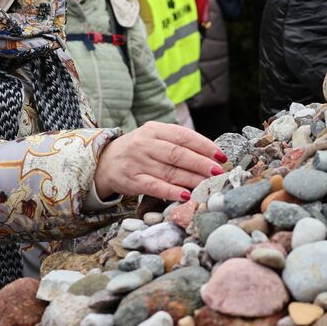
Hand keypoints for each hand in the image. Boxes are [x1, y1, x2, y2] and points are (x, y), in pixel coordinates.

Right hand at [94, 121, 224, 201]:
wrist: (105, 162)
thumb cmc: (140, 151)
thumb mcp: (155, 138)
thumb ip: (178, 143)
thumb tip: (212, 155)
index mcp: (154, 130)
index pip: (183, 136)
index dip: (204, 146)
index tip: (221, 156)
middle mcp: (145, 144)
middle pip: (177, 154)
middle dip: (201, 163)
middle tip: (218, 172)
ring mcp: (137, 162)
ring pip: (169, 171)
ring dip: (191, 179)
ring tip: (208, 184)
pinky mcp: (131, 180)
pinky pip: (154, 187)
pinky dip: (171, 191)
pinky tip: (185, 195)